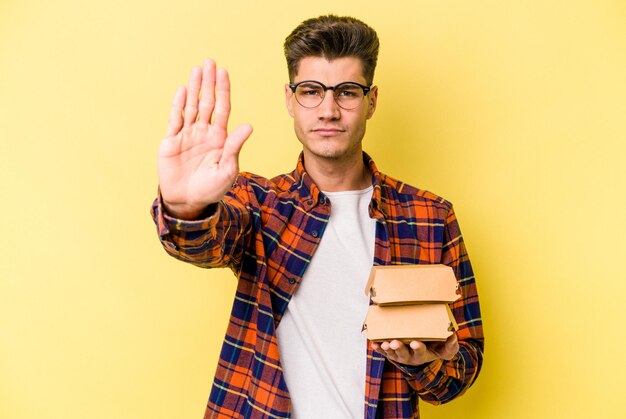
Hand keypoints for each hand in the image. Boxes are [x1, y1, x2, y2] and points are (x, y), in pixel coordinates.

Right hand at [158, 59, 252, 218]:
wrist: (188, 201)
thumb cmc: (211, 189)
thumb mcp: (227, 169)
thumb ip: (234, 146)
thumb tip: (248, 126)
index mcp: (219, 138)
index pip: (222, 108)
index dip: (223, 90)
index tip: (223, 72)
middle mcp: (204, 132)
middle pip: (207, 102)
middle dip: (208, 82)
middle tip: (209, 62)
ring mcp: (188, 135)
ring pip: (191, 106)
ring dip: (193, 88)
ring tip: (196, 70)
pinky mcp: (172, 141)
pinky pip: (175, 119)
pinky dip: (178, 104)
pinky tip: (181, 90)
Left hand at [370, 333, 458, 365]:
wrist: (425, 350)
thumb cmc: (436, 347)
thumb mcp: (446, 349)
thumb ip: (450, 345)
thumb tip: (453, 336)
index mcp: (423, 355)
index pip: (421, 352)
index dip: (418, 348)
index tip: (415, 342)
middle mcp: (410, 357)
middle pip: (404, 354)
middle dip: (399, 348)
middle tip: (395, 343)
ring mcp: (399, 355)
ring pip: (392, 353)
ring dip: (387, 348)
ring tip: (384, 343)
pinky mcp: (391, 352)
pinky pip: (384, 351)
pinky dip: (378, 348)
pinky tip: (373, 344)